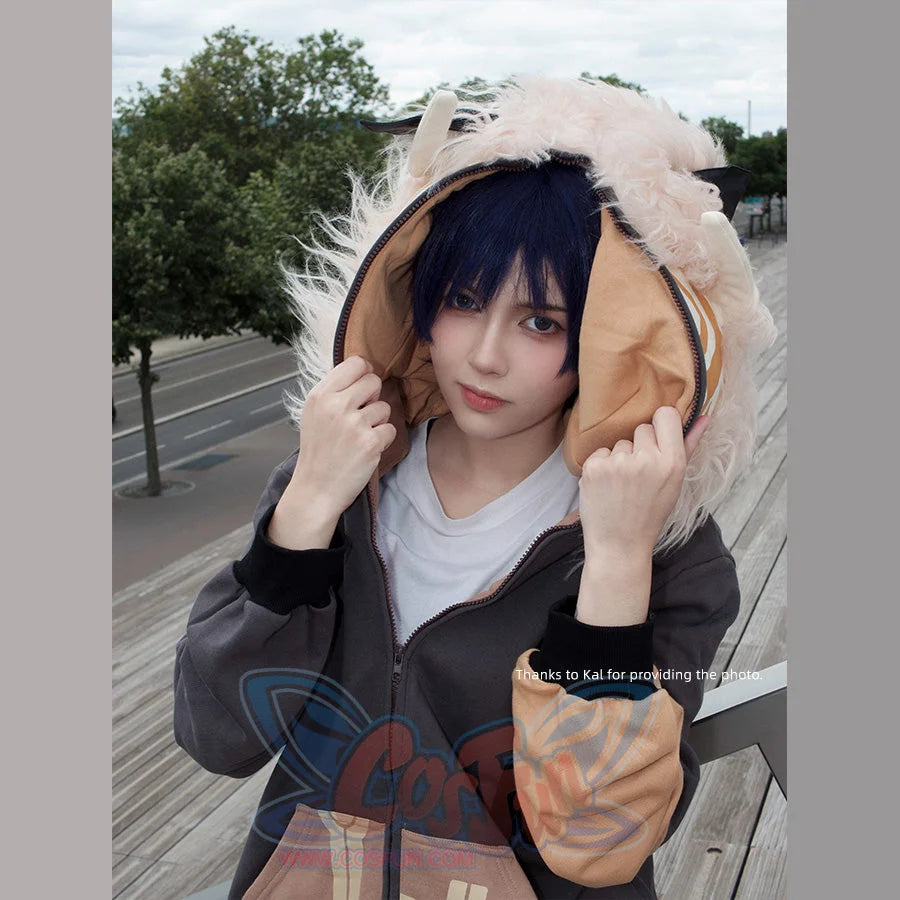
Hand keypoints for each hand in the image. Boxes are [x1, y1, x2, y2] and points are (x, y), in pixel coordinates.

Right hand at [268, 356, 395, 548]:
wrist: (315, 489)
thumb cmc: (317, 452)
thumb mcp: (314, 414)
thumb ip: (335, 392)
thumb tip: (364, 372)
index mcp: (320, 395)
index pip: (356, 363)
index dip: (365, 374)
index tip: (363, 388)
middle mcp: (336, 406)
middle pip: (374, 381)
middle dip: (373, 398)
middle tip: (361, 416)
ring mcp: (353, 424)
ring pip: (384, 407)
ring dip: (377, 422)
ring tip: (359, 437)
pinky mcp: (370, 443)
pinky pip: (390, 430)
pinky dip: (383, 441)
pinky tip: (366, 450)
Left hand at [575, 408, 708, 624]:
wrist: (619, 545)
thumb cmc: (650, 514)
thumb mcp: (676, 483)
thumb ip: (689, 446)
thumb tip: (704, 417)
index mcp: (672, 462)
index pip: (665, 415)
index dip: (660, 425)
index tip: (657, 439)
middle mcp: (646, 459)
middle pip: (642, 429)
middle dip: (640, 447)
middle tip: (639, 475)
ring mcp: (618, 462)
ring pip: (620, 443)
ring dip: (620, 459)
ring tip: (622, 486)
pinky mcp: (594, 467)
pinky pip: (600, 452)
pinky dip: (602, 467)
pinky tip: (607, 488)